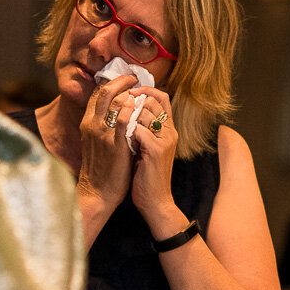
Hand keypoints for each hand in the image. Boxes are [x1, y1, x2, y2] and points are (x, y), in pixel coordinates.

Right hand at [75, 73, 139, 215]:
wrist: (97, 193)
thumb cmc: (100, 168)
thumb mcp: (96, 141)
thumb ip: (103, 125)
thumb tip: (117, 111)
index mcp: (87, 123)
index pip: (97, 94)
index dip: (111, 82)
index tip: (125, 78)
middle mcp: (92, 124)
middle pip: (104, 91)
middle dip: (121, 80)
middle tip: (135, 77)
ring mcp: (102, 134)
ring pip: (113, 101)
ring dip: (130, 92)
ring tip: (142, 90)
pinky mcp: (114, 145)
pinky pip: (124, 120)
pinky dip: (132, 109)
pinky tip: (140, 107)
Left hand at [125, 85, 178, 224]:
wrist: (154, 200)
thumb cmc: (145, 174)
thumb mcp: (146, 147)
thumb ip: (142, 128)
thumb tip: (127, 109)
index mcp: (168, 129)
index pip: (162, 97)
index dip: (146, 89)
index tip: (129, 89)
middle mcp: (170, 132)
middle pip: (154, 101)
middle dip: (135, 99)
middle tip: (121, 104)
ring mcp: (165, 141)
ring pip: (146, 113)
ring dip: (129, 116)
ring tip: (120, 126)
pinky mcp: (157, 151)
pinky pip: (139, 130)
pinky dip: (127, 131)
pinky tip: (120, 140)